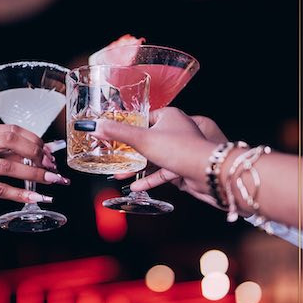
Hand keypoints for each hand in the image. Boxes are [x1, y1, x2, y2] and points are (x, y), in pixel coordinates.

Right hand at [0, 125, 69, 213]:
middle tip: (50, 164)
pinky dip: (21, 194)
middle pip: (11, 141)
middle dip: (35, 152)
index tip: (47, 151)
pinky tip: (35, 197)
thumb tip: (45, 152)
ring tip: (51, 179)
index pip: (12, 129)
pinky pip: (2, 190)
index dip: (34, 140)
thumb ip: (13, 151)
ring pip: (9, 167)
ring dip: (34, 174)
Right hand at [88, 108, 224, 205]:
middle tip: (112, 153)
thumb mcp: (142, 139)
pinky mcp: (182, 166)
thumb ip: (117, 133)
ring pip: (153, 156)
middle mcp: (176, 129)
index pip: (143, 117)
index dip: (127, 125)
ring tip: (119, 173)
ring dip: (137, 166)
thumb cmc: (180, 149)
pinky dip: (149, 178)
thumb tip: (94, 125)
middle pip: (147, 137)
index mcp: (169, 116)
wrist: (207, 172)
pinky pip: (161, 171)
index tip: (112, 132)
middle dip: (129, 148)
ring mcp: (179, 149)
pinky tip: (135, 186)